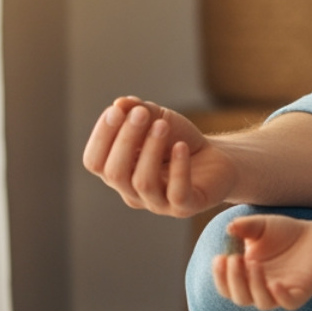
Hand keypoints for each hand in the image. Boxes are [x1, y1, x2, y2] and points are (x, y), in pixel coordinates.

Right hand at [82, 96, 237, 216]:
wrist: (217, 158)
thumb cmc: (179, 140)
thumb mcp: (159, 119)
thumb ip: (139, 110)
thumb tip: (120, 103)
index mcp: (118, 173)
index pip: (94, 162)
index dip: (101, 137)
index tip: (116, 110)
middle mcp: (132, 193)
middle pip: (115, 173)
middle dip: (126, 139)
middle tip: (142, 113)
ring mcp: (158, 203)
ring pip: (143, 182)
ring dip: (151, 150)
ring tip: (163, 124)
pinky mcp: (185, 207)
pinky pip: (177, 192)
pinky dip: (178, 168)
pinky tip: (180, 146)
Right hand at [212, 215, 311, 310]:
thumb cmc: (285, 232)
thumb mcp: (262, 226)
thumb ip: (245, 226)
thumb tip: (229, 229)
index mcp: (246, 276)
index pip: (226, 286)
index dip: (220, 276)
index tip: (220, 257)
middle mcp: (261, 288)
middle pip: (240, 298)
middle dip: (234, 280)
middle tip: (234, 259)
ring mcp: (281, 292)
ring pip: (262, 303)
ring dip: (254, 286)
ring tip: (255, 264)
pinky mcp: (300, 293)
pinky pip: (289, 303)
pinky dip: (280, 296)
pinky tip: (275, 283)